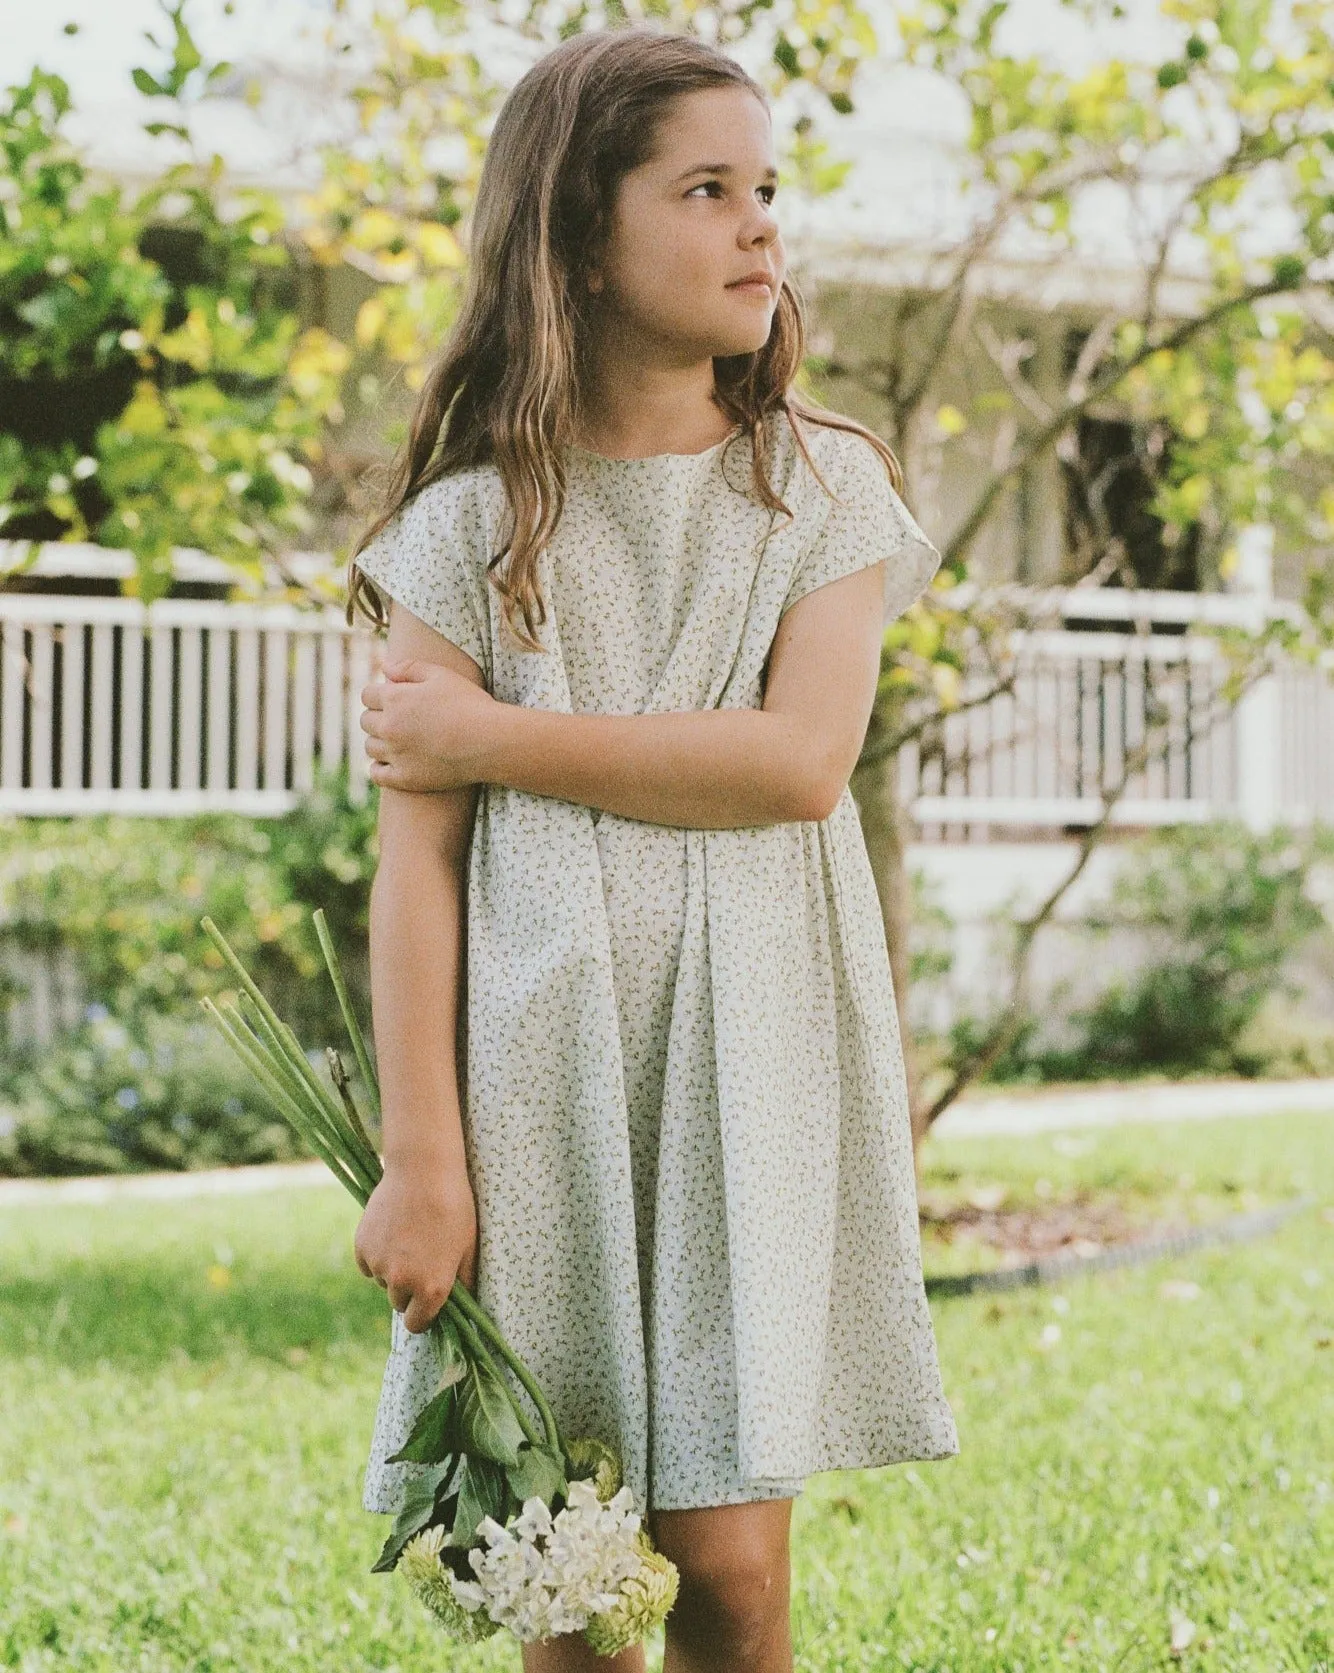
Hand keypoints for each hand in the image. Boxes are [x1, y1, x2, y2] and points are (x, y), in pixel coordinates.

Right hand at [353, 1166, 478, 1334]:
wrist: (424, 1171)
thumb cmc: (454, 1207)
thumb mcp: (468, 1247)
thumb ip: (463, 1282)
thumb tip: (464, 1304)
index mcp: (432, 1288)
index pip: (418, 1325)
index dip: (423, 1316)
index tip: (426, 1305)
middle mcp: (401, 1283)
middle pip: (399, 1302)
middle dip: (408, 1289)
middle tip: (421, 1261)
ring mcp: (379, 1265)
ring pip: (383, 1281)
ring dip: (393, 1270)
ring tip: (409, 1238)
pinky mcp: (362, 1247)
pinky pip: (368, 1264)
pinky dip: (377, 1255)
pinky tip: (392, 1231)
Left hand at [361, 657, 495, 792]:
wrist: (490, 741)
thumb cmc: (470, 704)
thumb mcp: (442, 676)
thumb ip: (410, 668)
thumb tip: (383, 666)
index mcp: (395, 698)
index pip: (367, 695)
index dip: (378, 696)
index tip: (391, 699)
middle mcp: (389, 726)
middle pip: (366, 721)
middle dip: (378, 717)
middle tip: (397, 720)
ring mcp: (395, 754)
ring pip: (370, 747)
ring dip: (379, 742)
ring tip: (397, 741)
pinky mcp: (405, 778)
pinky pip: (377, 774)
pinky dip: (379, 768)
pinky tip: (391, 763)